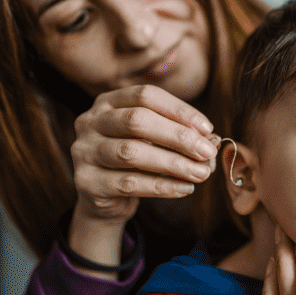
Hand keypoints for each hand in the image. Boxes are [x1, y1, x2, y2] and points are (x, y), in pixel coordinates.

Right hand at [67, 85, 218, 276]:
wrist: (104, 199)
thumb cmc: (135, 162)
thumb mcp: (154, 141)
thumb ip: (178, 135)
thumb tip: (211, 139)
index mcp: (108, 102)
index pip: (146, 96)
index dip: (179, 110)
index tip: (207, 128)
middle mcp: (90, 122)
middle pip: (137, 121)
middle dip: (178, 136)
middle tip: (207, 152)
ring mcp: (83, 151)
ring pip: (131, 153)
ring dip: (174, 163)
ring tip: (201, 173)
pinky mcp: (86, 182)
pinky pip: (129, 183)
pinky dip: (162, 186)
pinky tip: (185, 188)